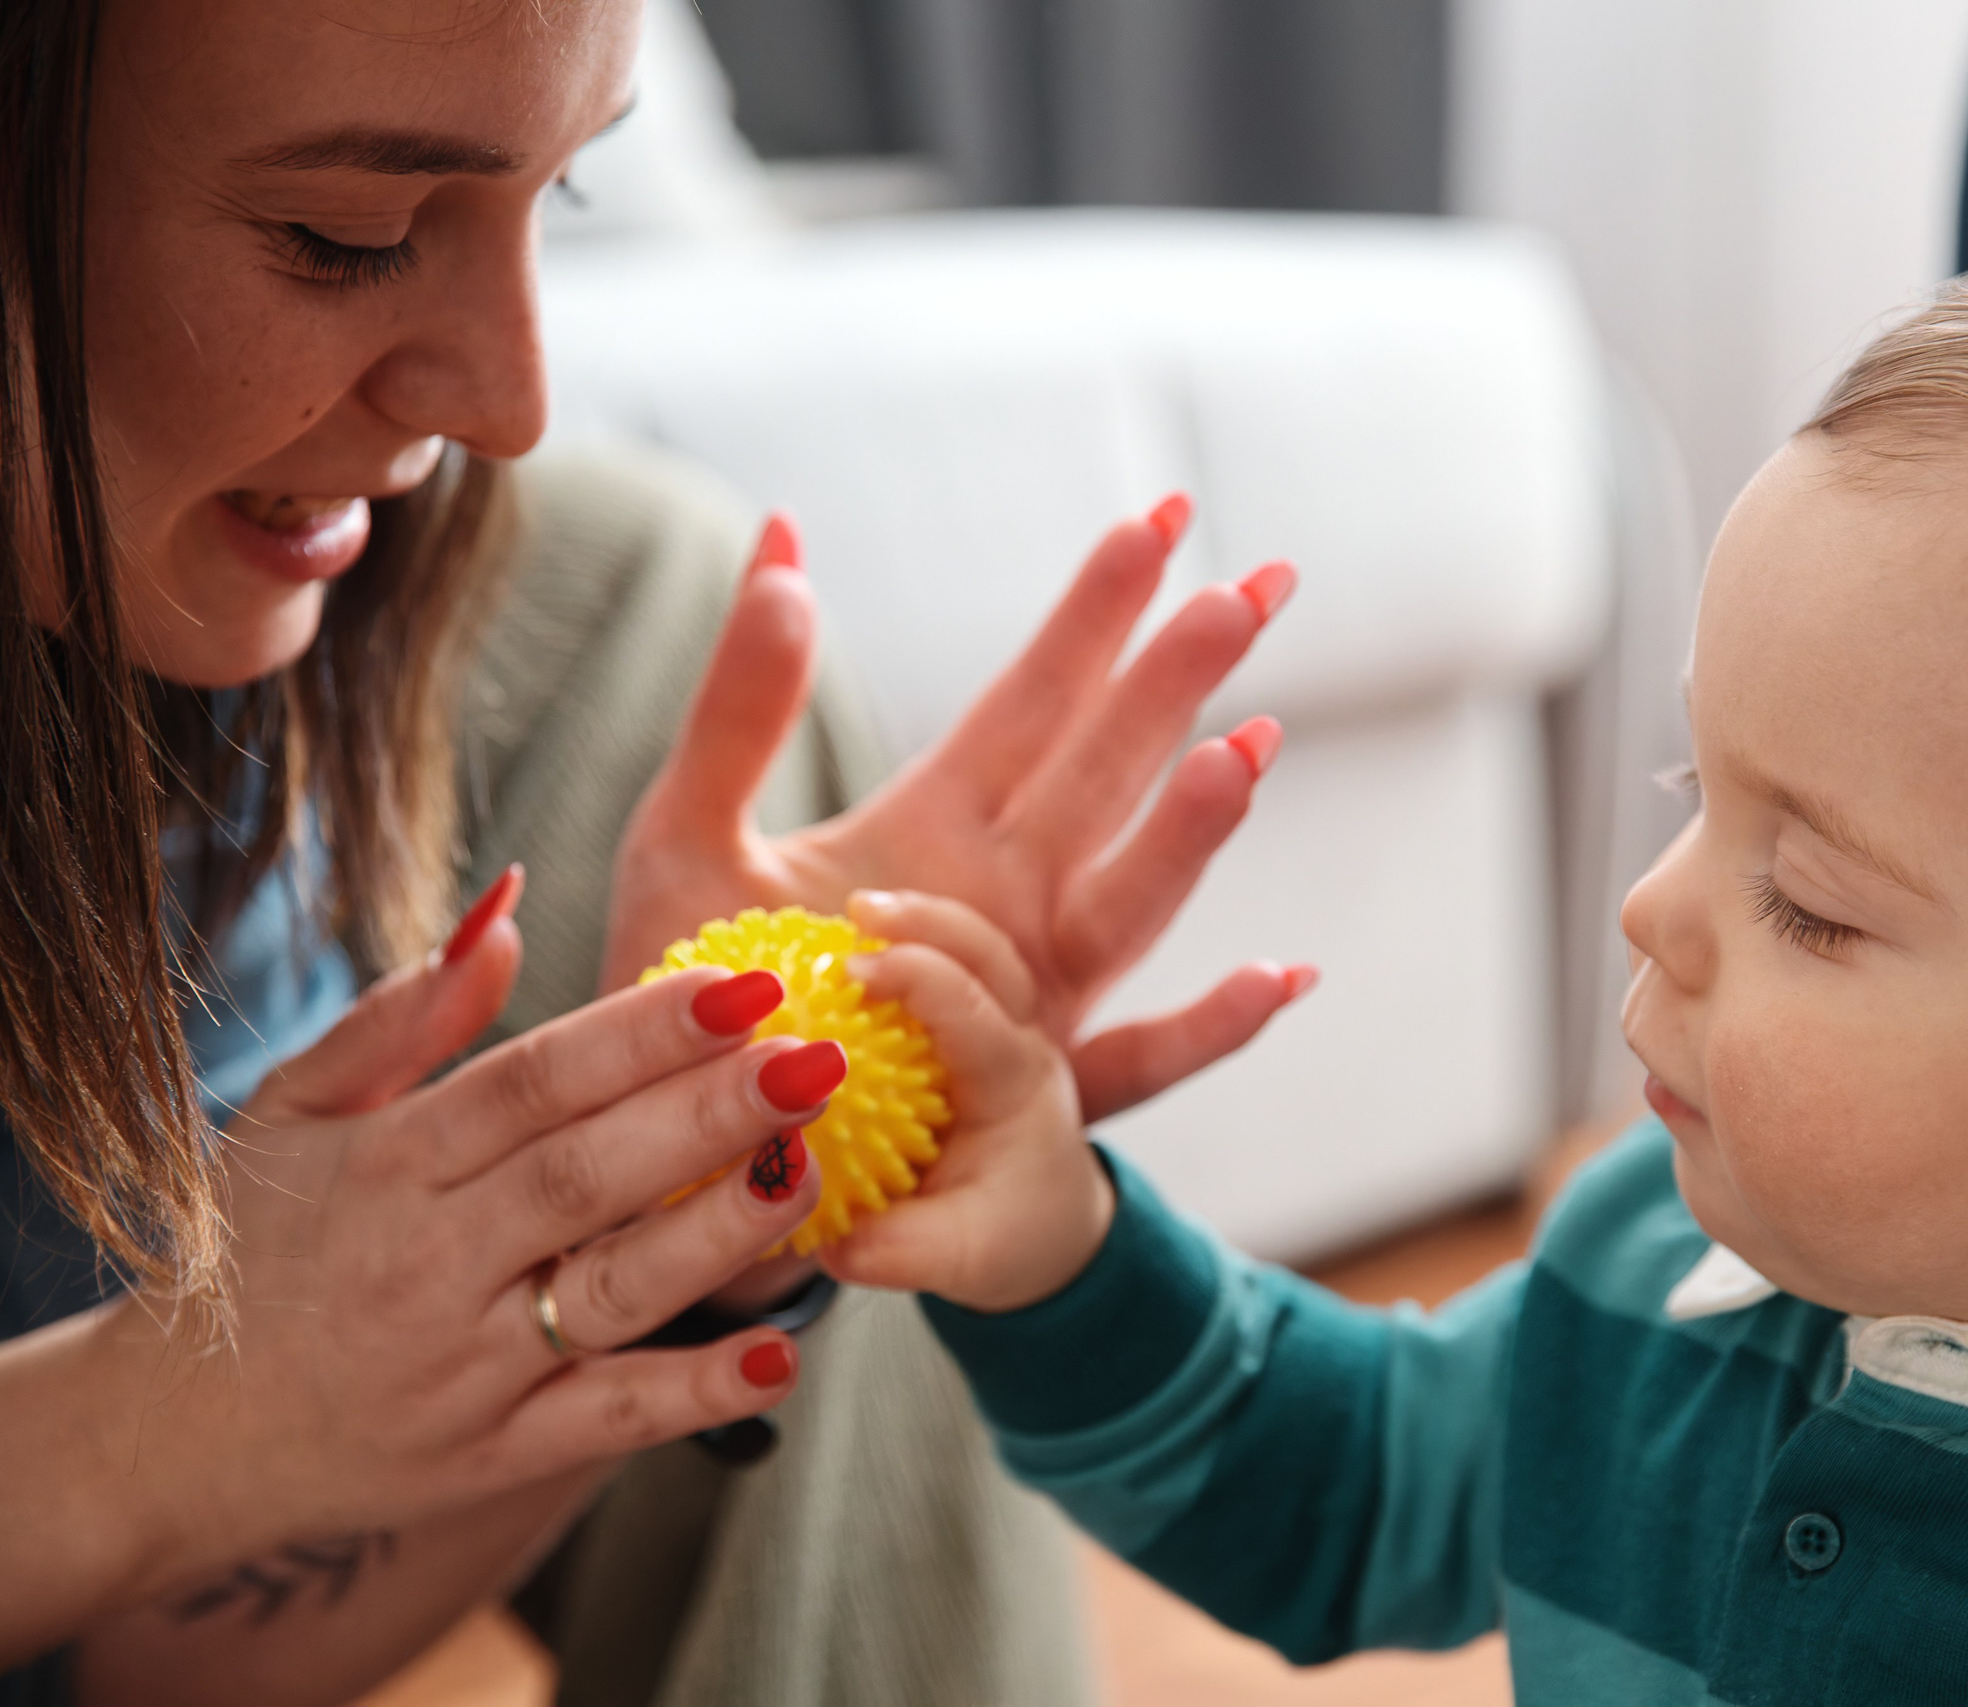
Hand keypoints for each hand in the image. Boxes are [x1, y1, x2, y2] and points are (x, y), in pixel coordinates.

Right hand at [119, 868, 834, 1576]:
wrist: (168, 1439)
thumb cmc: (252, 1247)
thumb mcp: (293, 1114)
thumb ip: (403, 1017)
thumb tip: (508, 906)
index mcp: (389, 1163)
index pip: (533, 1084)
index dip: (643, 1032)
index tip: (748, 983)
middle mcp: (429, 1261)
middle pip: (587, 1176)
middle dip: (710, 1112)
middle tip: (817, 1054)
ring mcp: (465, 1365)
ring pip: (612, 1290)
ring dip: (722, 1231)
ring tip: (816, 1166)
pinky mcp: (492, 1455)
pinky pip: (606, 1421)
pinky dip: (695, 1393)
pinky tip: (781, 1351)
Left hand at [604, 503, 1316, 1122]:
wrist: (688, 1149)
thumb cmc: (691, 995)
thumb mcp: (688, 835)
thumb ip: (738, 703)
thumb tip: (776, 543)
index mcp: (938, 822)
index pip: (1035, 696)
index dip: (1098, 610)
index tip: (1167, 516)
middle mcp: (1008, 894)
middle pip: (1107, 770)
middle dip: (1179, 679)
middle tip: (1255, 586)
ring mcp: (1033, 989)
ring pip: (1131, 896)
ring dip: (1191, 830)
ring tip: (1245, 752)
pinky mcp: (1031, 1090)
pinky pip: (1140, 1061)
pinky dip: (1212, 1028)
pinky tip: (1279, 981)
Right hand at [820, 891, 1109, 1313]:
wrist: (1049, 1231)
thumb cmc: (1009, 1239)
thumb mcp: (959, 1262)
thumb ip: (897, 1251)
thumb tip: (830, 1237)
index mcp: (1019, 1086)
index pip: (977, 1015)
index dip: (919, 979)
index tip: (853, 969)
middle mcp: (1021, 1041)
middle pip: (992, 954)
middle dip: (930, 920)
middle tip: (859, 907)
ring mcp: (1005, 1024)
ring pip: (978, 945)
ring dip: (920, 917)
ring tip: (855, 906)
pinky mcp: (975, 1023)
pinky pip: (949, 963)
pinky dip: (908, 940)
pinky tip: (851, 933)